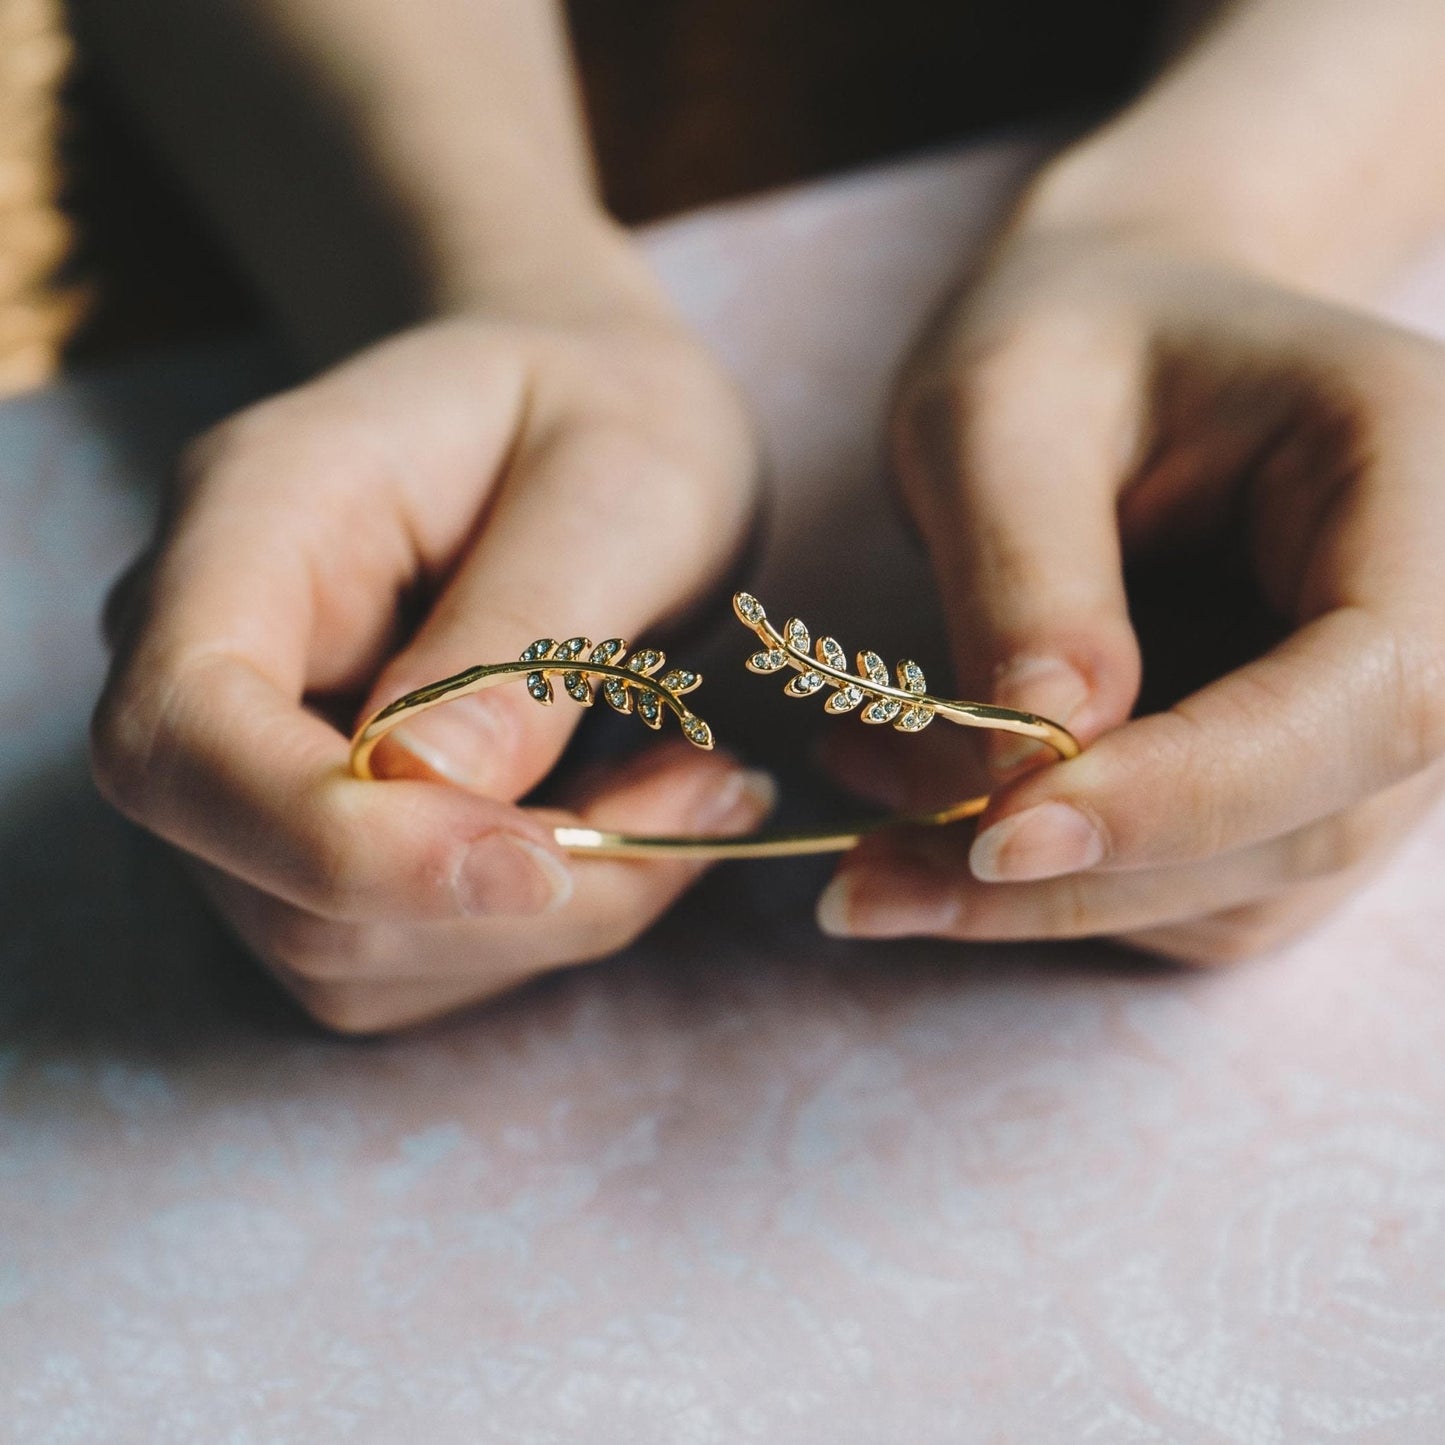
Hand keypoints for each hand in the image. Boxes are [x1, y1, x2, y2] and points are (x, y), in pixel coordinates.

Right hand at [91, 309, 771, 1031]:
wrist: (583, 411)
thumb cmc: (604, 412)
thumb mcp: (622, 477)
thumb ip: (528, 627)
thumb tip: (433, 789)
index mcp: (252, 520)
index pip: (186, 733)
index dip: (341, 843)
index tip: (541, 864)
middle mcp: (214, 655)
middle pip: (271, 876)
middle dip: (499, 897)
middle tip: (702, 796)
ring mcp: (256, 762)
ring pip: (345, 949)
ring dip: (545, 918)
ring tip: (695, 790)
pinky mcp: (324, 837)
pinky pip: (407, 958)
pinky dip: (539, 929)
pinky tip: (637, 825)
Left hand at [817, 227, 1444, 962]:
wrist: (1110, 348)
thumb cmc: (1066, 337)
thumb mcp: (1005, 406)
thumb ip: (1025, 570)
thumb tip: (1025, 763)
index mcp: (1425, 481)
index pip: (1373, 693)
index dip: (1189, 793)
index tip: (995, 835)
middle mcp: (1442, 626)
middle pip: (1305, 823)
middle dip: (1077, 876)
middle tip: (866, 881)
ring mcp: (1372, 731)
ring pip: (1234, 892)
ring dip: (1038, 901)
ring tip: (867, 846)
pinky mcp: (1290, 792)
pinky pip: (1184, 897)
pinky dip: (1048, 891)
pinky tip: (924, 824)